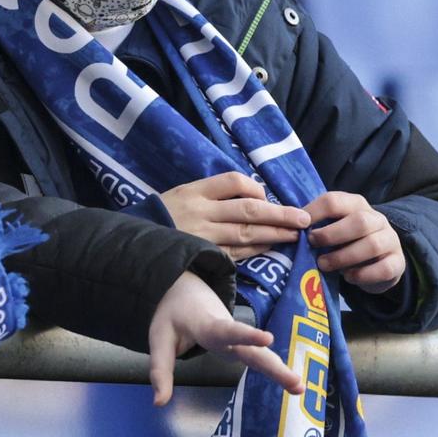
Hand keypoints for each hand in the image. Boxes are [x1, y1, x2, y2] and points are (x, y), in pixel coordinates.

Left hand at [147, 272, 304, 406]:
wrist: (185, 288)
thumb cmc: (173, 314)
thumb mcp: (158, 339)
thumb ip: (161, 370)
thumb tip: (159, 403)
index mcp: (209, 326)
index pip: (229, 331)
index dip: (247, 335)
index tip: (269, 339)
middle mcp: (229, 332)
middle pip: (253, 350)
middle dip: (275, 366)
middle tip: (297, 384)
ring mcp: (238, 339)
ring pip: (261, 355)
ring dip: (280, 370)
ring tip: (300, 388)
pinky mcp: (242, 344)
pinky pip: (259, 357)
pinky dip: (275, 369)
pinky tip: (292, 384)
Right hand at [159, 172, 310, 259]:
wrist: (133, 244)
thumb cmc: (162, 216)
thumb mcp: (181, 193)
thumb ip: (211, 194)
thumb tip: (252, 195)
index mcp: (194, 190)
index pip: (232, 181)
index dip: (255, 189)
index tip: (265, 197)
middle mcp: (200, 211)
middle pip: (247, 209)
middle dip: (279, 214)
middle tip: (304, 218)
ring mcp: (202, 235)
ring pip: (245, 232)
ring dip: (274, 233)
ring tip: (295, 234)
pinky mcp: (203, 255)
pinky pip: (235, 252)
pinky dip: (255, 249)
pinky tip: (270, 247)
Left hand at [308, 192, 405, 294]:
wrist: (379, 262)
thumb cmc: (348, 242)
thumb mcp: (334, 229)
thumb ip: (317, 226)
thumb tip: (289, 228)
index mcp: (357, 205)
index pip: (335, 200)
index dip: (314, 212)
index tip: (299, 227)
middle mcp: (377, 219)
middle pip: (359, 221)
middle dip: (331, 234)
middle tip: (313, 245)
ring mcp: (390, 240)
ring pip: (372, 245)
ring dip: (344, 257)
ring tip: (324, 265)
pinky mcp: (397, 262)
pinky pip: (383, 268)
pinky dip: (363, 275)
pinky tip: (349, 277)